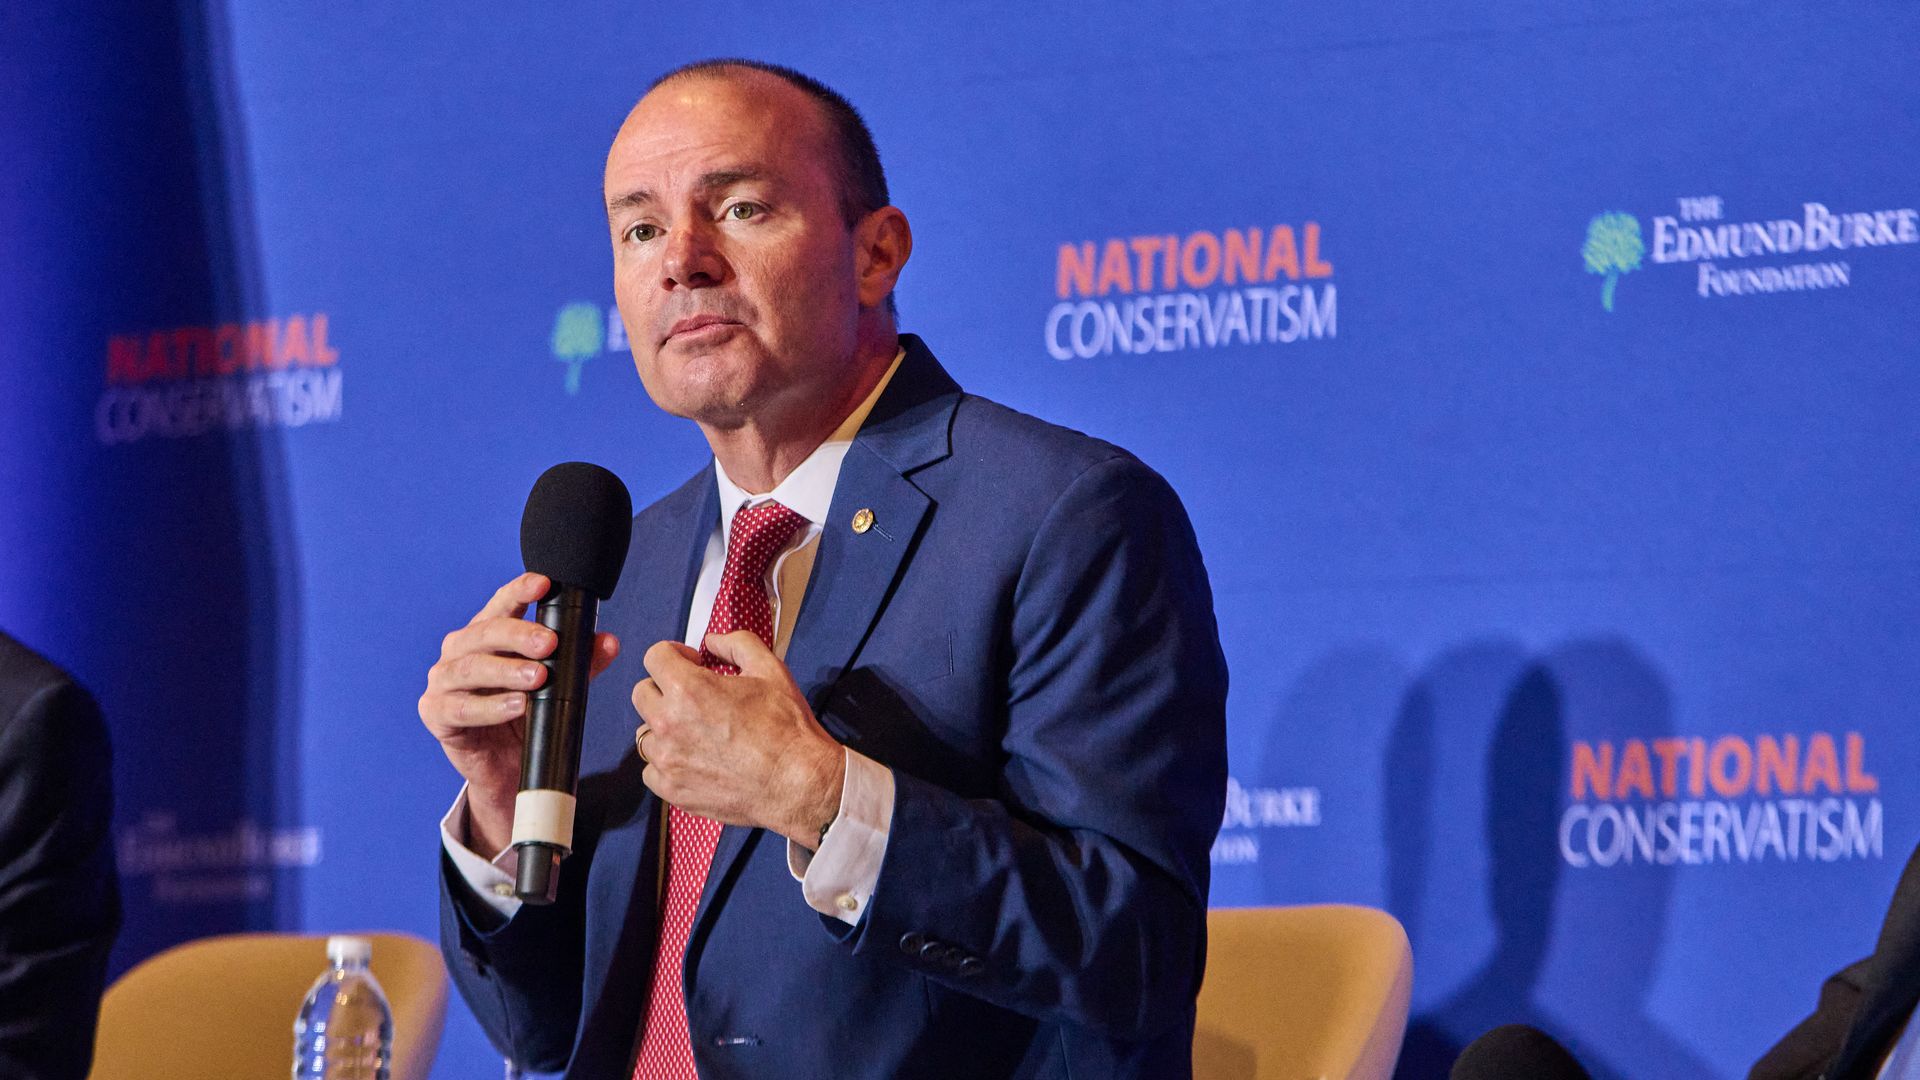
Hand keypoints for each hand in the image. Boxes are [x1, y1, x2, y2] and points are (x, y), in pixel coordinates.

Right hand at [418, 571, 620, 857]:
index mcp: (486, 635)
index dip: (519, 592)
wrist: (506, 768)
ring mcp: (443, 681)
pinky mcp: (436, 713)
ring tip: (538, 678)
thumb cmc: (527, 716)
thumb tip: (609, 641)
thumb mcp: (557, 686)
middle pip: (485, 633)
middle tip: (549, 643)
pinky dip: (490, 707)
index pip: (502, 605)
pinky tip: (516, 706)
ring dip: (506, 671)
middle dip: (518, 634)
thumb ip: (580, 663)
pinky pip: (460, 708)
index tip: (544, 584)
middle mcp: (460, 651)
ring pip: (470, 668)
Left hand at [631, 631, 843, 848]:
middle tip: (693, 697)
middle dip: (664, 688)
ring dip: (663, 728)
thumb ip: (736, 643)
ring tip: (694, 732)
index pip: (654, 657)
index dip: (675, 654)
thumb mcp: (769, 669)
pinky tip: (694, 760)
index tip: (692, 664)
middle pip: (641, 693)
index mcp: (689, 689)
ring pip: (645, 734)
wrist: (798, 782)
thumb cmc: (786, 727)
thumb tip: (712, 641)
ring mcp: (668, 760)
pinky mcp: (672, 790)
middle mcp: (669, 723)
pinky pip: (651, 771)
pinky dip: (667, 764)